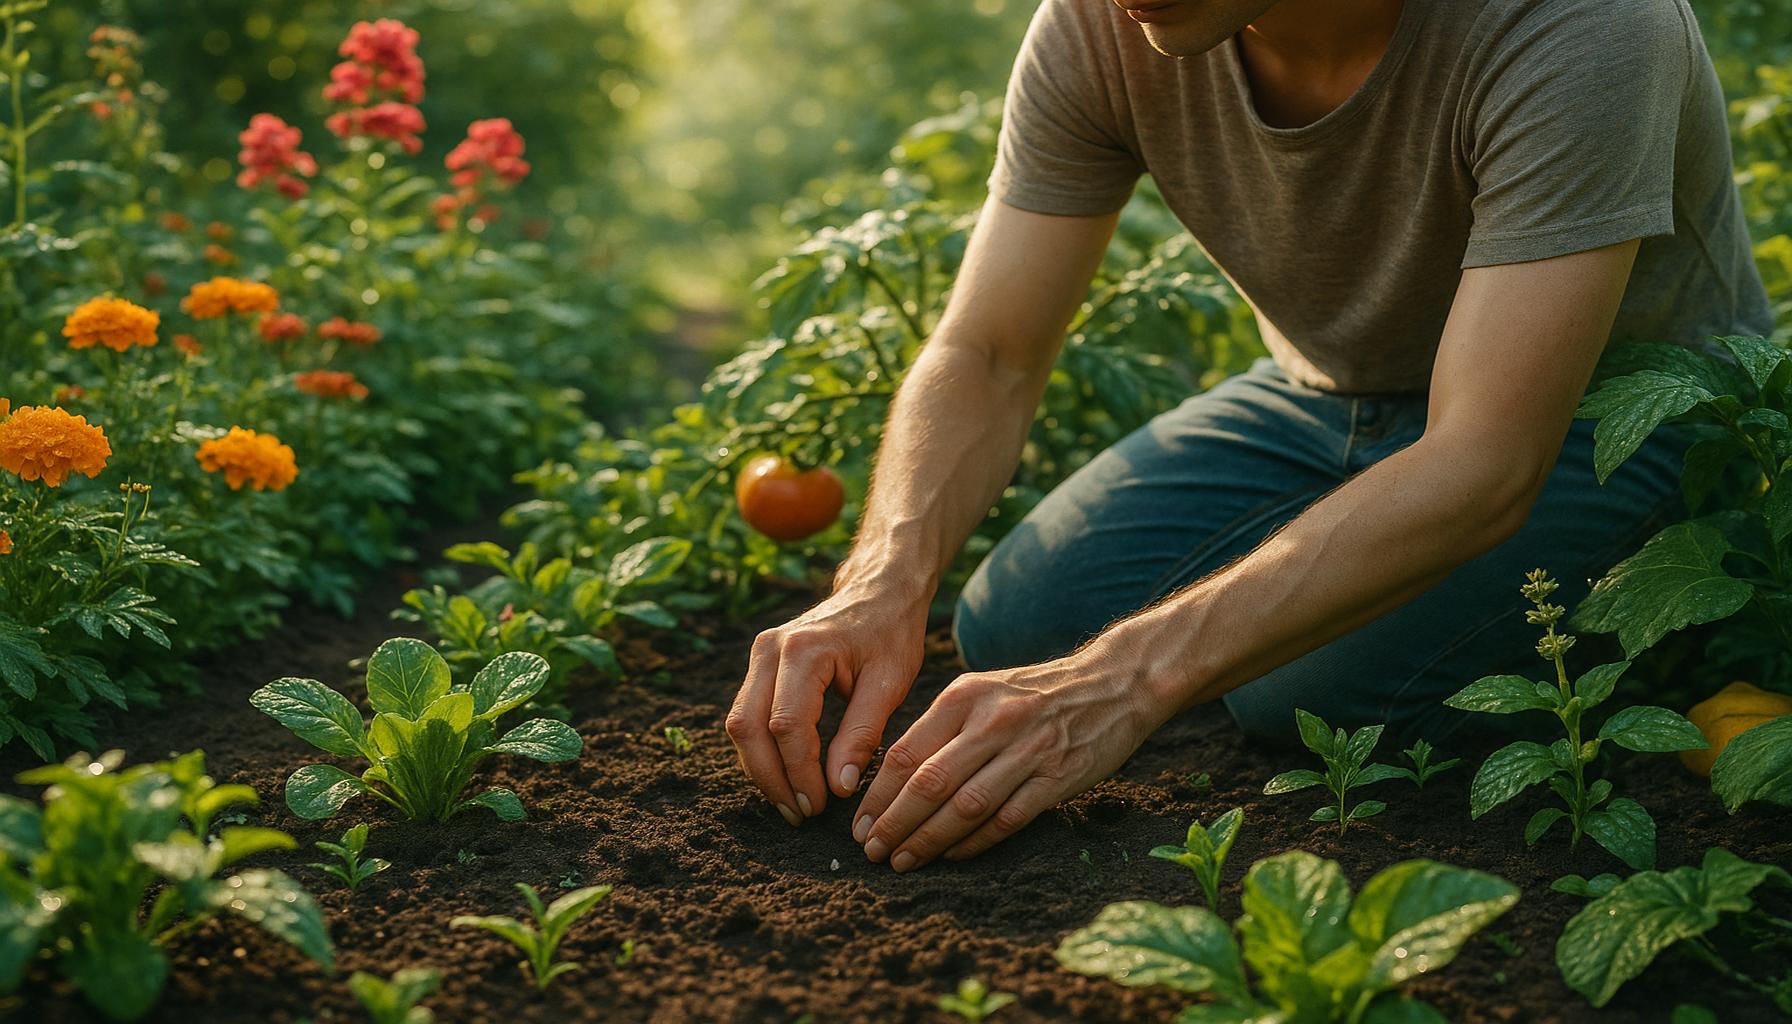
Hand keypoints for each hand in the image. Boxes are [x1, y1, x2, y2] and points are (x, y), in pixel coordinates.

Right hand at [725, 583, 927, 825]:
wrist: (880, 590)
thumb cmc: (891, 633)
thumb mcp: (889, 683)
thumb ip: (862, 735)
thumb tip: (839, 788)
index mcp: (805, 650)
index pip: (787, 726)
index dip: (800, 773)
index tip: (822, 806)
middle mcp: (770, 649)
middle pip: (748, 727)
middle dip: (772, 779)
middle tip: (800, 815)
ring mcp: (759, 654)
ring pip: (740, 724)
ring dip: (762, 769)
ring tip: (793, 804)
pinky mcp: (760, 664)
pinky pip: (748, 714)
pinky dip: (762, 750)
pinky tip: (787, 777)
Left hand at [852, 643, 1159, 871]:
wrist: (1113, 683)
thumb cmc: (1035, 694)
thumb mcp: (983, 691)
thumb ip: (942, 728)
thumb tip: (892, 779)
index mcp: (964, 697)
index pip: (907, 753)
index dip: (878, 795)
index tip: (859, 825)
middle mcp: (992, 721)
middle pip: (929, 783)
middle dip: (894, 824)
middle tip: (872, 852)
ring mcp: (1027, 750)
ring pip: (965, 806)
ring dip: (928, 840)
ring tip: (903, 861)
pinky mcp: (1058, 777)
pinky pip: (1006, 819)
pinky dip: (975, 842)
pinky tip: (952, 856)